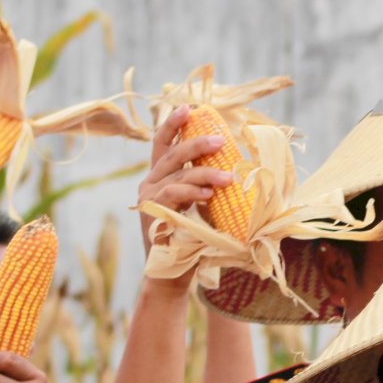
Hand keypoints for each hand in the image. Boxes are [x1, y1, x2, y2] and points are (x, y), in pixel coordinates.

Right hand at [137, 105, 234, 255]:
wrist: (173, 275)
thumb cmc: (193, 240)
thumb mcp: (201, 206)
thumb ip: (206, 186)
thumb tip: (234, 168)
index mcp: (160, 177)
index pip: (163, 144)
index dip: (173, 124)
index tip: (189, 108)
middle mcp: (150, 183)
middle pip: (171, 154)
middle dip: (196, 144)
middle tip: (220, 140)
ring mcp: (148, 198)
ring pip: (176, 175)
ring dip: (204, 173)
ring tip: (227, 177)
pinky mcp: (151, 213)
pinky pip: (173, 195)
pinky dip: (192, 192)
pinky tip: (208, 195)